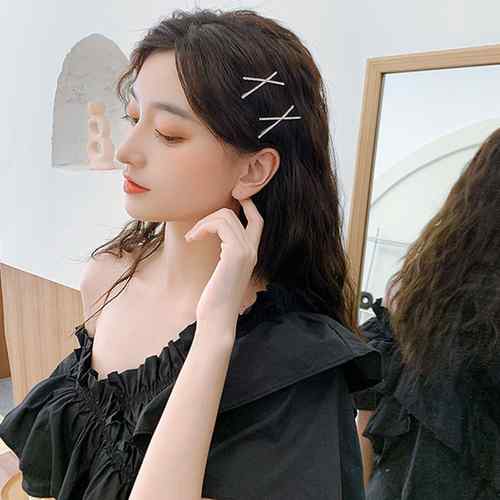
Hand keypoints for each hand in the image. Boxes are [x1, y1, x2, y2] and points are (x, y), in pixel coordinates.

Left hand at [184, 198, 263, 334]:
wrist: (217, 318)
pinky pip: (220, 224)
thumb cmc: (215, 299)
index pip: (258, 221)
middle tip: (196, 231)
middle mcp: (252, 250)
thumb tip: (213, 235)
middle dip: (213, 214)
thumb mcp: (222, 271)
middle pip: (238, 213)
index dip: (249, 205)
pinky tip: (192, 239)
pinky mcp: (235, 253)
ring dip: (203, 222)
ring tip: (192, 237)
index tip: (234, 197)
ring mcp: (246, 250)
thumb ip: (225, 253)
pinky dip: (202, 227)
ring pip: (226, 215)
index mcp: (251, 254)